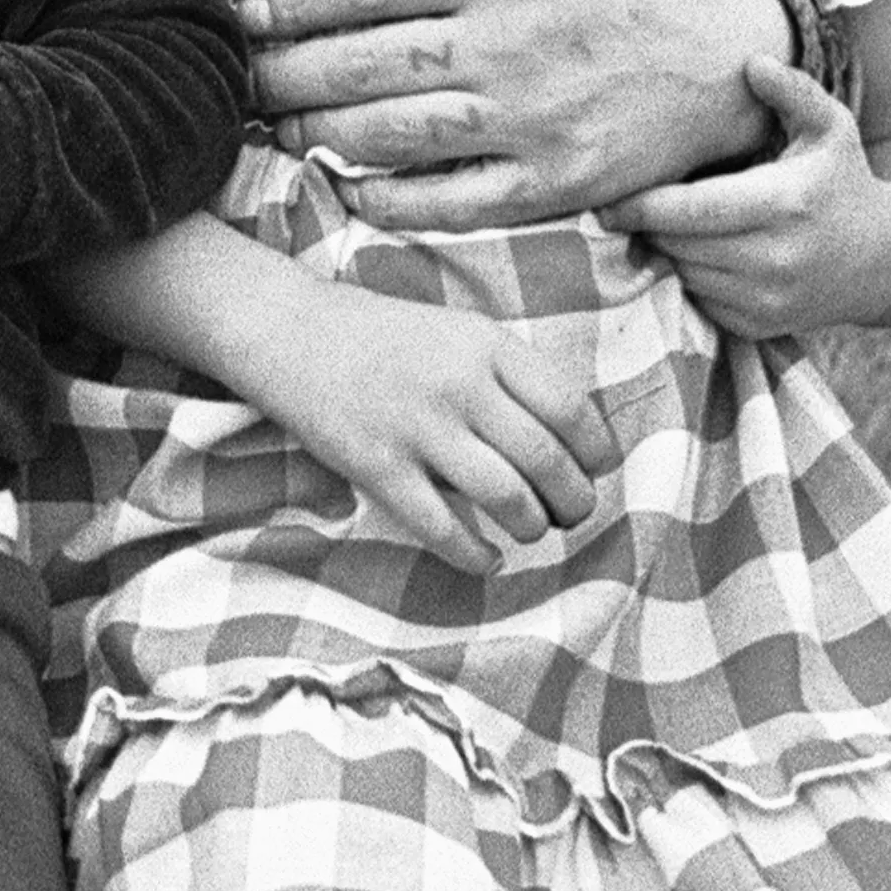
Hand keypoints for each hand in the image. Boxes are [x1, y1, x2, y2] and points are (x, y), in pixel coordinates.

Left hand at [241, 0, 776, 221]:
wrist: (728, 43)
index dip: (297, 2)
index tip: (251, 14)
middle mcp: (506, 43)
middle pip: (364, 64)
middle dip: (286, 74)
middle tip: (244, 80)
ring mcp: (530, 120)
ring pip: (394, 134)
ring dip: (321, 134)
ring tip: (281, 127)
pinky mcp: (556, 182)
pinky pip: (454, 201)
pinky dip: (392, 199)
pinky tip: (351, 185)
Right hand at [246, 275, 608, 566]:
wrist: (293, 331)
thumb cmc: (386, 336)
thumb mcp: (459, 332)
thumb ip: (510, 376)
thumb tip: (572, 441)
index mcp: (486, 345)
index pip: (570, 409)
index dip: (596, 452)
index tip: (597, 470)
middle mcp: (459, 385)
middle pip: (547, 461)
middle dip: (574, 501)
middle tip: (572, 513)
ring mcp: (418, 428)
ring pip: (507, 499)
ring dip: (533, 527)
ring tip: (531, 530)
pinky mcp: (379, 468)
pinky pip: (444, 530)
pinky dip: (477, 557)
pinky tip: (488, 559)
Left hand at [616, 53, 890, 335]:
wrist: (885, 259)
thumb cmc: (844, 180)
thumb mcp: (830, 126)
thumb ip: (792, 90)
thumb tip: (752, 62)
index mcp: (784, 203)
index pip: (693, 211)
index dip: (643, 206)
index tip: (608, 199)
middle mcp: (776, 258)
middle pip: (679, 245)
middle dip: (648, 226)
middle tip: (626, 205)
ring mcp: (769, 299)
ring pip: (686, 275)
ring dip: (667, 252)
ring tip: (665, 223)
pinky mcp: (761, 326)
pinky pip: (701, 302)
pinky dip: (691, 278)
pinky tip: (698, 252)